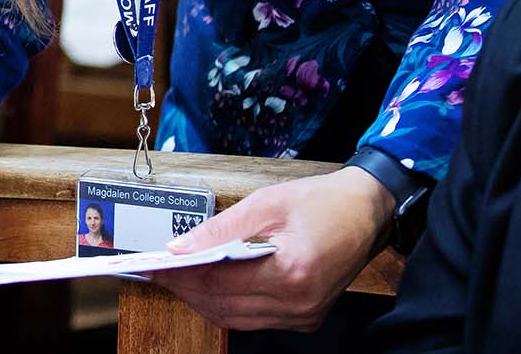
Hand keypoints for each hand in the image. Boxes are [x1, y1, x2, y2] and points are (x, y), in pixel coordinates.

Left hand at [153, 167, 392, 331]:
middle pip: (224, 306)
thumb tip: (179, 248)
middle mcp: (298, 304)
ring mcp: (303, 315)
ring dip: (203, 300)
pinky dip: (228, 304)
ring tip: (178, 277)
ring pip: (236, 318)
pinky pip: (254, 319)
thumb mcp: (266, 203)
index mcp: (291, 273)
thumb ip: (219, 229)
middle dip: (185, 289)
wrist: (367, 210)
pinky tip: (210, 285)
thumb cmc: (322, 202)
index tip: (153, 266)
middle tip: (158, 272)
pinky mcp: (305, 317)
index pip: (218, 284)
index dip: (180, 276)